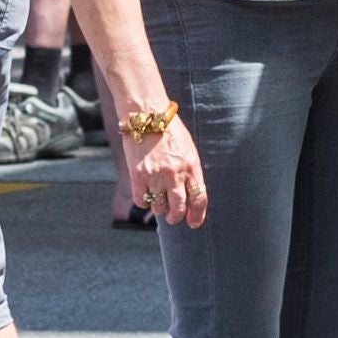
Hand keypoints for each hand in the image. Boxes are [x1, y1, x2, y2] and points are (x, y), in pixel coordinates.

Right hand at [116, 99, 206, 226]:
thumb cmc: (169, 130)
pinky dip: (144, 201)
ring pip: (159, 207)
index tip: (194, 222)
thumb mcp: (187, 149)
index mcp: (192, 166)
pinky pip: (142, 200)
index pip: (199, 199)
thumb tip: (188, 193)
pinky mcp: (138, 175)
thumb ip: (189, 171)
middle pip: (179, 208)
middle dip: (176, 216)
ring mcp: (156, 175)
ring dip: (159, 207)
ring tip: (157, 198)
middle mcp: (175, 173)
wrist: (147, 114)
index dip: (198, 215)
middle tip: (173, 217)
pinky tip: (145, 194)